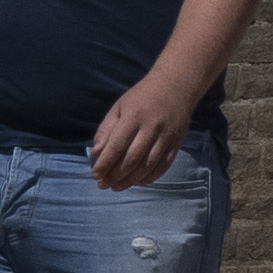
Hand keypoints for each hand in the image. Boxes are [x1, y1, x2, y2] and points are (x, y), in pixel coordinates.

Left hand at [84, 74, 204, 188]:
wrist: (176, 86)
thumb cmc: (142, 97)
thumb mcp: (119, 107)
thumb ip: (106, 130)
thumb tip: (96, 154)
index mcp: (134, 116)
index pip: (117, 145)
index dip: (105, 163)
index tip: (95, 175)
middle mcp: (152, 128)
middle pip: (132, 159)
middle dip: (115, 175)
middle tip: (103, 184)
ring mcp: (166, 137)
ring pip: (147, 166)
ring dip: (130, 180)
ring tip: (117, 186)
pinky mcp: (176, 144)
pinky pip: (162, 167)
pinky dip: (149, 178)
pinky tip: (137, 182)